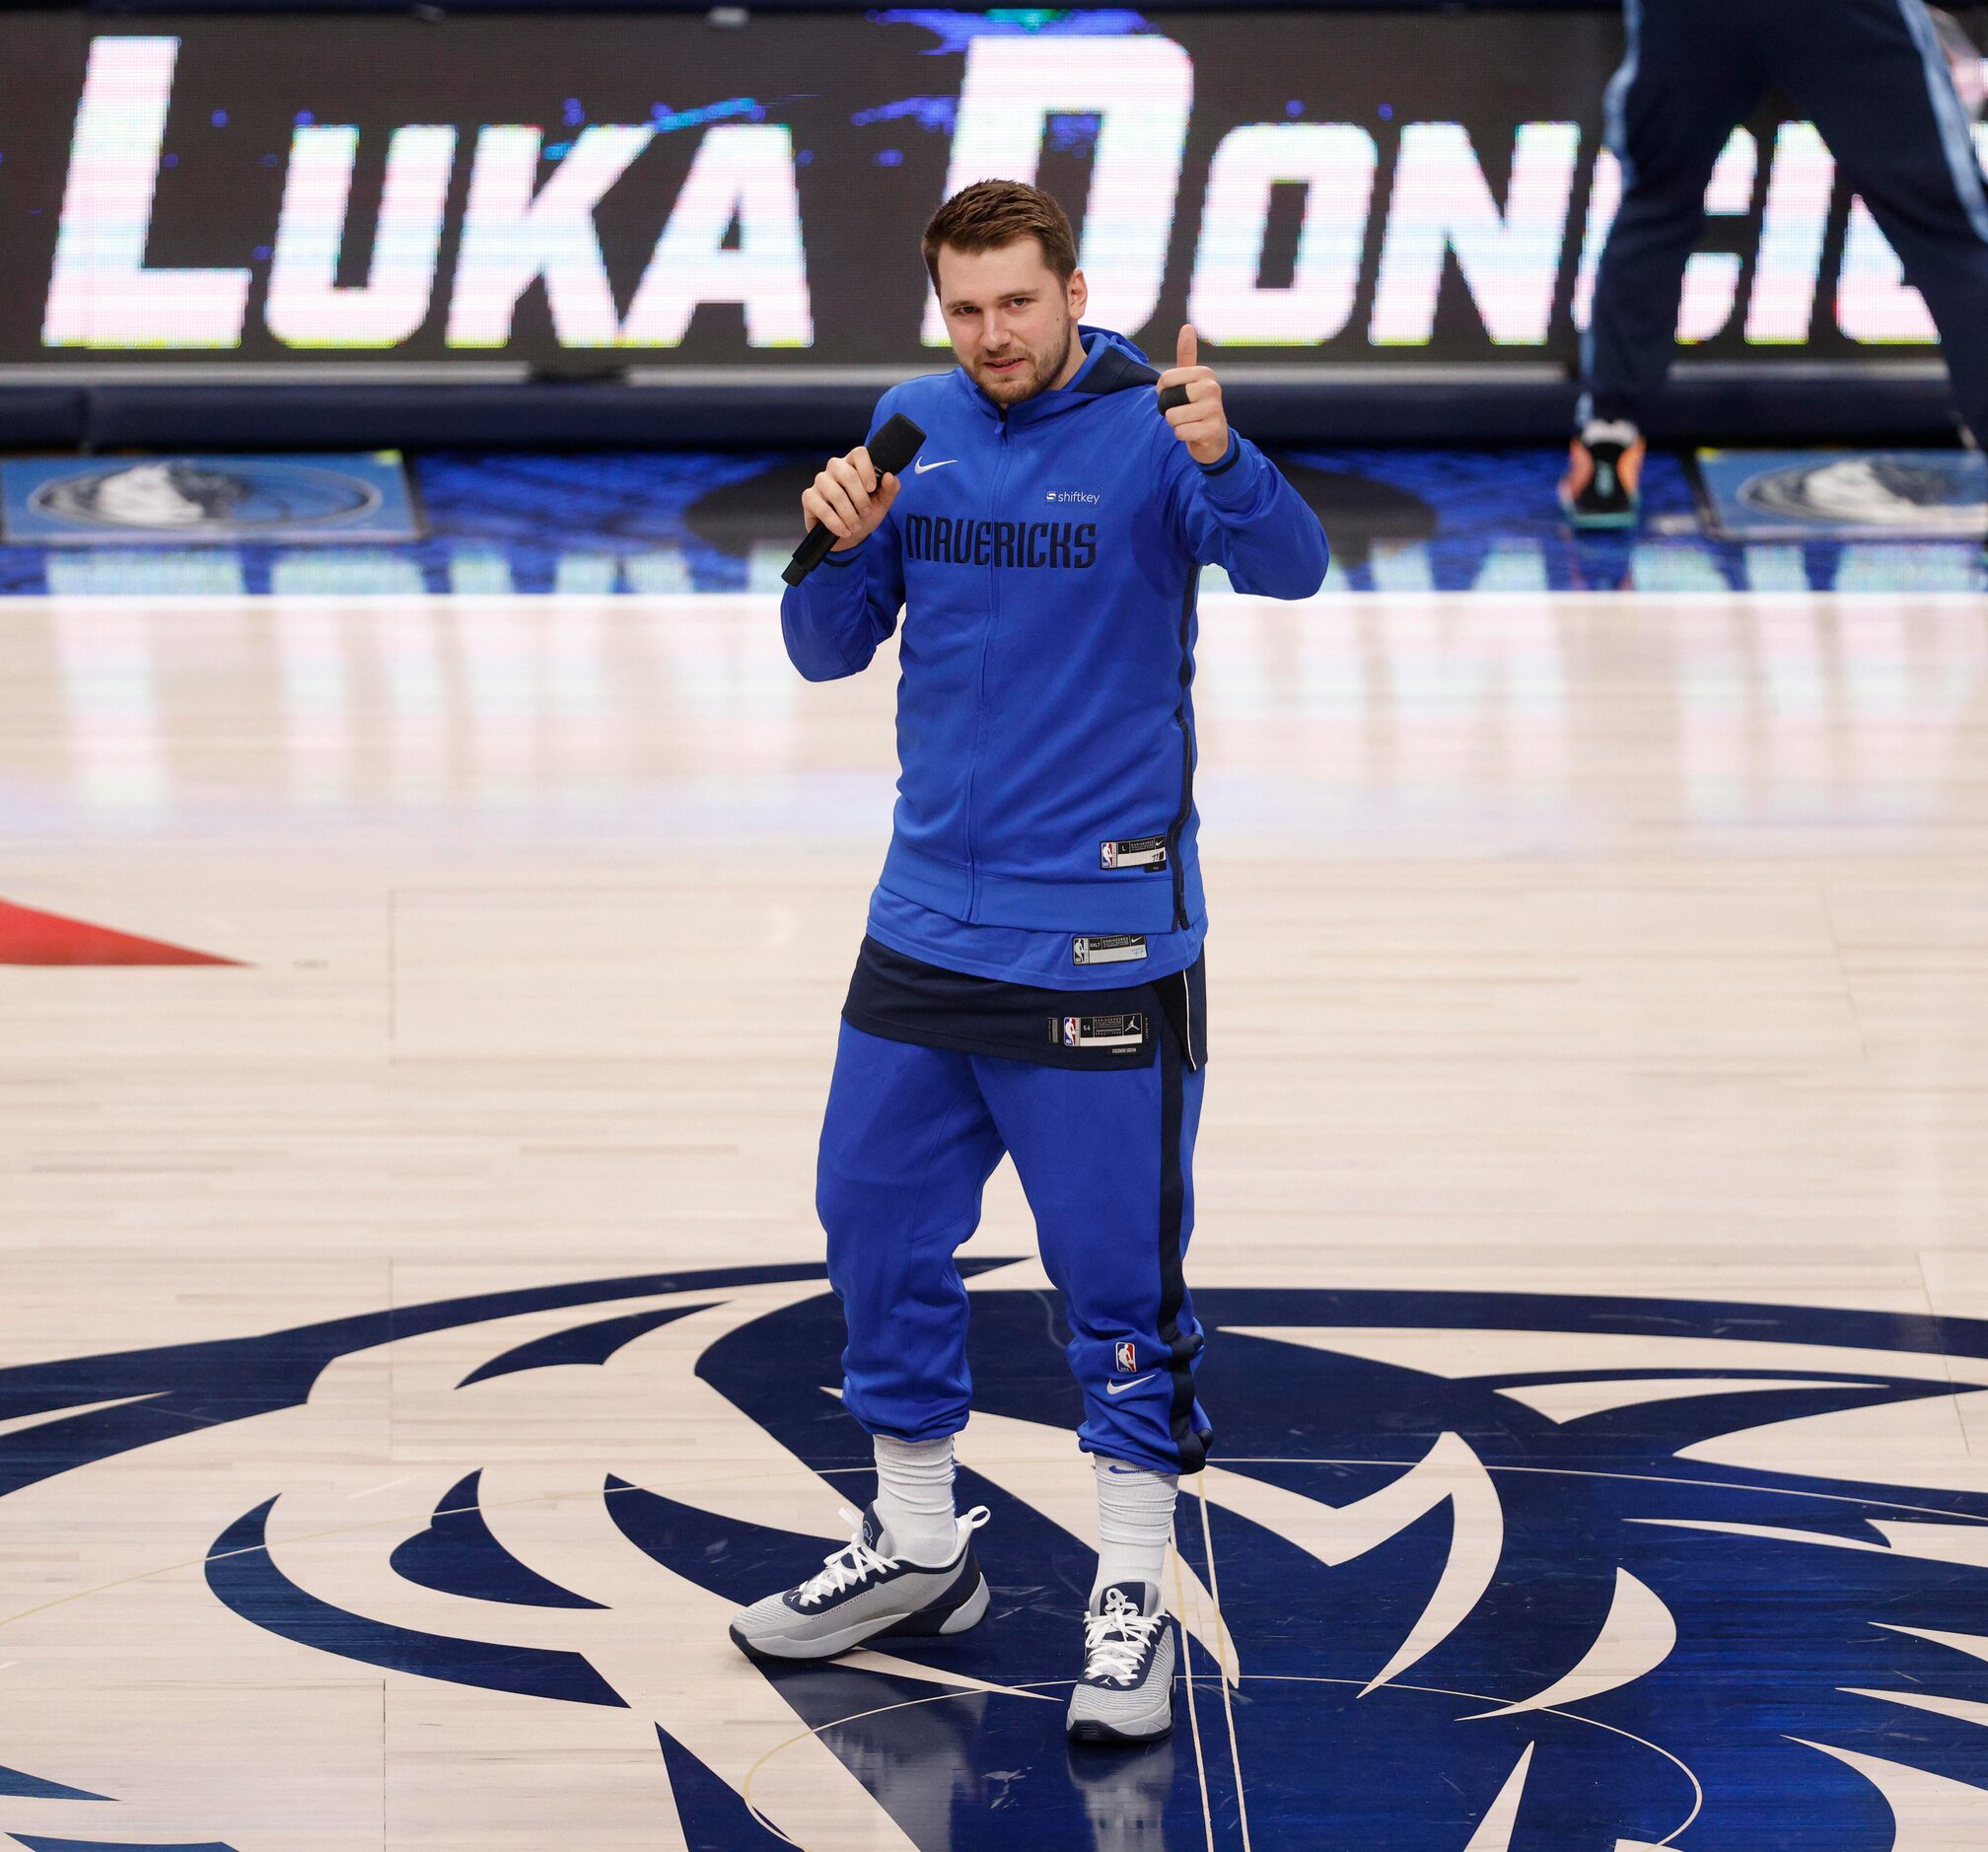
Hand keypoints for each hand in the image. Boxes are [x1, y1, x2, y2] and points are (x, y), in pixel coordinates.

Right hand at [802, 445, 900, 550]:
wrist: (849, 536)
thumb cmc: (864, 515)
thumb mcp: (881, 504)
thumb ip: (889, 490)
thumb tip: (890, 477)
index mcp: (853, 464)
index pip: (859, 453)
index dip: (867, 469)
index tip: (872, 489)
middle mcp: (835, 468)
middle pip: (847, 474)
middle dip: (860, 498)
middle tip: (865, 512)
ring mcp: (820, 481)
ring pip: (835, 493)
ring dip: (849, 514)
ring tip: (855, 526)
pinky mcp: (809, 497)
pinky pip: (822, 508)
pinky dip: (835, 523)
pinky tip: (844, 531)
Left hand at [1157, 324, 1229, 466]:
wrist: (1214, 438)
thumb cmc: (1197, 406)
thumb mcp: (1191, 380)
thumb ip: (1187, 355)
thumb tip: (1187, 326)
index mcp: (1204, 373)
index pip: (1165, 379)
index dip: (1162, 393)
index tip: (1175, 397)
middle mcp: (1212, 388)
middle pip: (1168, 399)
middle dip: (1169, 410)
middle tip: (1184, 412)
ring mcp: (1214, 409)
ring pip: (1173, 417)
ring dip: (1176, 424)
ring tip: (1190, 423)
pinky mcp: (1212, 430)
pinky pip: (1181, 432)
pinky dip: (1182, 436)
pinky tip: (1194, 434)